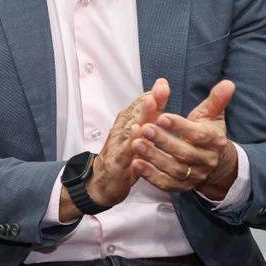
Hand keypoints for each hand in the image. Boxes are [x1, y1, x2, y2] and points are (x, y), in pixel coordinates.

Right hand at [85, 78, 170, 207]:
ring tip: (151, 102)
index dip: (153, 94)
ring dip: (141, 114)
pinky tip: (138, 132)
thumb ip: (147, 118)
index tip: (163, 83)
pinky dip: (131, 140)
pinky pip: (125, 150)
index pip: (140, 105)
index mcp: (128, 124)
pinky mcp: (117, 162)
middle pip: (137, 112)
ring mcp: (118, 145)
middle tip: (160, 87)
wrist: (101, 182)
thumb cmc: (122, 157)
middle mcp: (122, 130)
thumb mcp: (136, 137)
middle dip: (150, 100)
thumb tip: (157, 97)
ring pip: (131, 127)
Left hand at [132, 79, 237, 199]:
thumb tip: (228, 83)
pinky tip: (135, 163)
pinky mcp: (182, 186)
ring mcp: (194, 175)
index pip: (198, 135)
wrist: (215, 163)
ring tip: (135, 144)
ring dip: (153, 157)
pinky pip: (166, 183)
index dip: (180, 126)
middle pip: (184, 153)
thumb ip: (216, 100)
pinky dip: (150, 175)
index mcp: (214, 141)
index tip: (162, 116)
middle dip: (163, 141)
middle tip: (144, 128)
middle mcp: (206, 160)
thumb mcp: (212, 116)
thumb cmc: (207, 133)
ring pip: (173, 169)